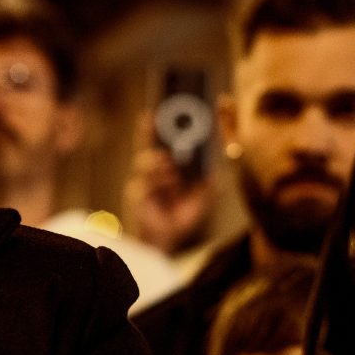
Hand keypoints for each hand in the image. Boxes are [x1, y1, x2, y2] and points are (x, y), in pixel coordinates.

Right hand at [121, 112, 213, 254]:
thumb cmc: (180, 218)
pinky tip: (170, 180)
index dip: (155, 129)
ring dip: (157, 161)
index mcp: (164, 171)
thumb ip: (210, 183)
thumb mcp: (202, 199)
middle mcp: (150, 174)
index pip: (158, 144)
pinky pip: (143, 183)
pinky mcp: (135, 197)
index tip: (155, 112)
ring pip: (143, 162)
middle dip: (147, 133)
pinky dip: (158, 180)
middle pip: (145, 147)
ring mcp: (141, 184)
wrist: (166, 242)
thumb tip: (219, 167)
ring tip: (171, 162)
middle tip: (151, 119)